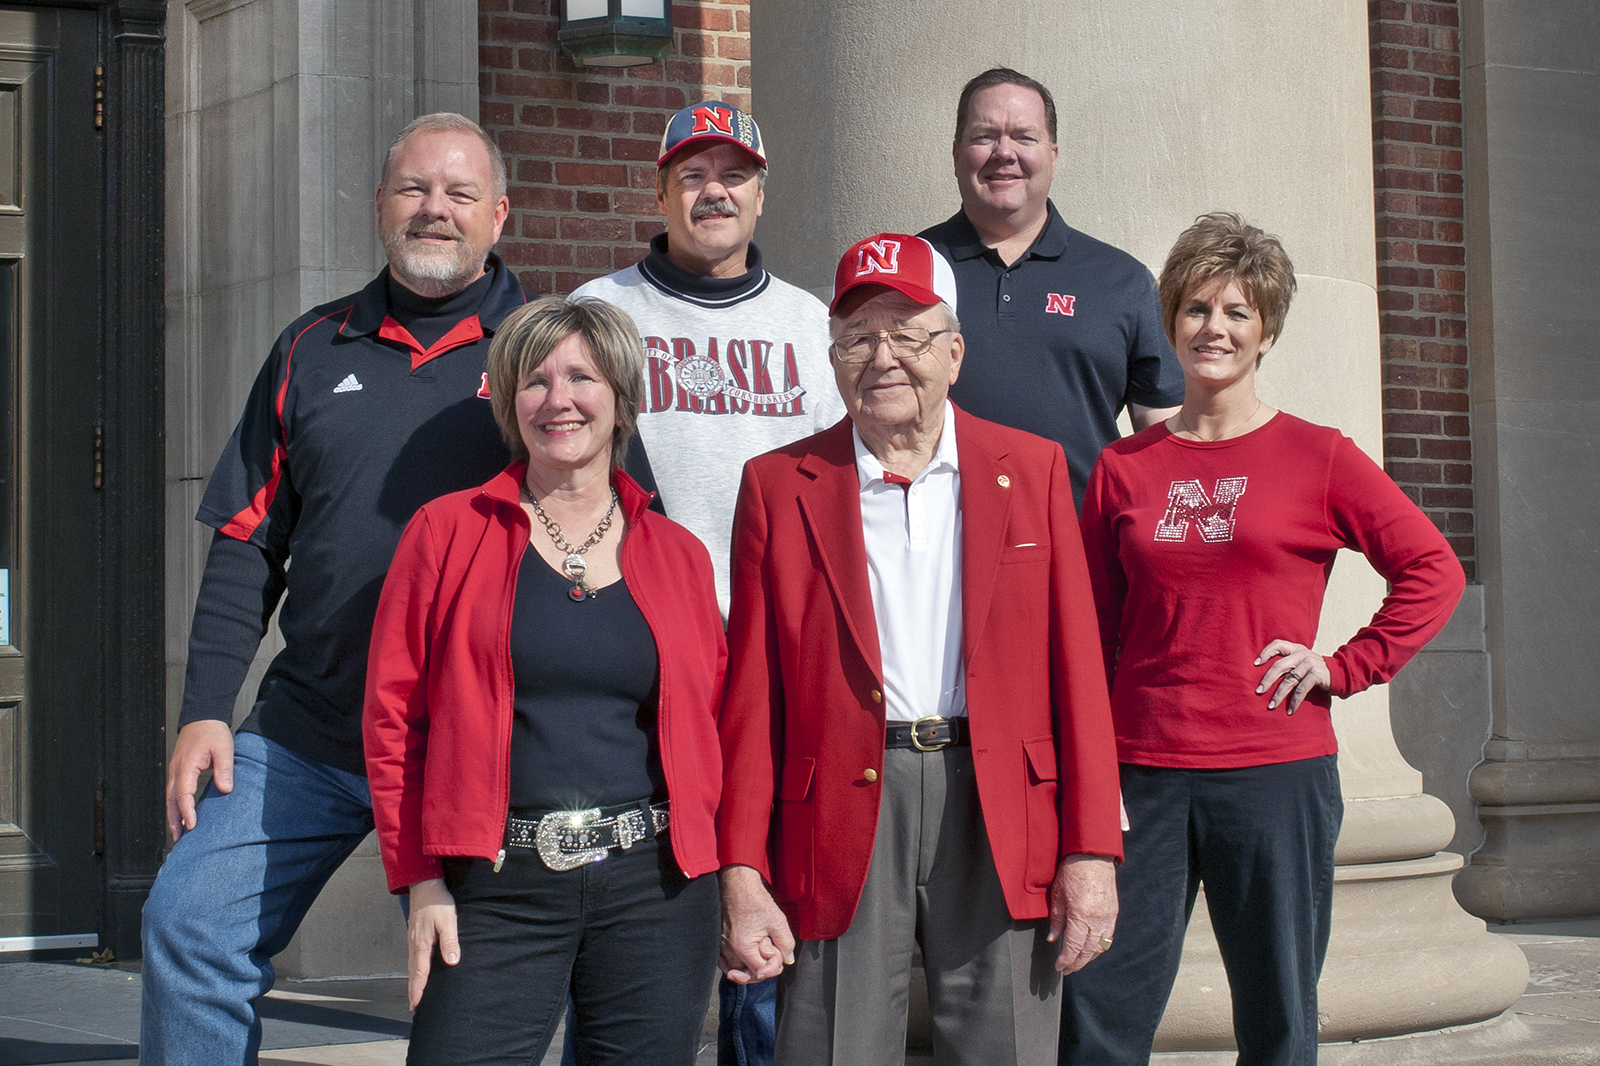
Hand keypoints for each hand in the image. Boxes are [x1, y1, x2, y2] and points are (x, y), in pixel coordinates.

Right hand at [165, 720, 234, 841]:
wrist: (202, 717)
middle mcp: (176, 770)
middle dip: (174, 820)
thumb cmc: (212, 732)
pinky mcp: (178, 771)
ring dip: (173, 815)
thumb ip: (224, 769)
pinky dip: (175, 806)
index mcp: (186, 766)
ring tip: (178, 833)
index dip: (187, 811)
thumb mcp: (224, 748)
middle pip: (171, 800)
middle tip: (179, 839)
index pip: (183, 794)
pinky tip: (181, 815)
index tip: (192, 826)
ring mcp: (174, 771)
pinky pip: (173, 792)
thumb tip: (225, 789)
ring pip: (169, 798)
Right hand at [406, 878, 458, 1009]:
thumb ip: (450, 941)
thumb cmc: (437, 901)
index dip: (418, 990)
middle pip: (412, 972)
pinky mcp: (415, 933)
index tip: (415, 1005)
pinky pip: (413, 956)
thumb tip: (452, 961)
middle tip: (414, 1006)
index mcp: (422, 944)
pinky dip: (414, 968)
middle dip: (413, 990)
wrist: (425, 883)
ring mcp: (413, 939)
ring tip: (416, 993)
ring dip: (414, 980)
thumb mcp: (448, 920)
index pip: (419, 972)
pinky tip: (419, 970)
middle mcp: (414, 944)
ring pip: (412, 965)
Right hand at [718, 865, 795, 982]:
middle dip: (763, 968)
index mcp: (742, 947)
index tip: (780, 952)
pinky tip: (746, 958)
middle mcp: (728, 950)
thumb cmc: (756, 900)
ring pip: (735, 970)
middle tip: (772, 954)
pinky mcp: (717, 941)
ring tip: (761, 957)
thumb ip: (786, 943)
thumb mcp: (778, 921)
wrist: (737, 884)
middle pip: (747, 975)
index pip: (761, 972)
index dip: (774, 965)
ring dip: (749, 968)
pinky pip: (725, 963)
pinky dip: (736, 964)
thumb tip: (788, 960)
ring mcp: (720, 946)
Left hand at [1047, 853, 1117, 973]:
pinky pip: (1108, 937)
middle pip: (1088, 951)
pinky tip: (1092, 950)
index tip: (1059, 968)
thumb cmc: (1072, 871)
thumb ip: (1057, 919)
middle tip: (1067, 971)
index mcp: (1081, 915)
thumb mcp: (1058, 894)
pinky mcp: (1113, 913)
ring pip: (1100, 947)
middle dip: (1077, 964)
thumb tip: (1054, 938)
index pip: (1074, 947)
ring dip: (1089, 958)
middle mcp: (1097, 920)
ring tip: (1078, 963)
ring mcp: (1108, 917)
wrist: (1093, 856)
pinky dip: (1099, 947)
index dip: (1066, 960)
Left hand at [1255, 640, 1330, 713]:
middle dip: (1267, 680)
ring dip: (1278, 695)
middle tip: (1258, 691)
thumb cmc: (1315, 671)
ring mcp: (1310, 663)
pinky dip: (1294, 701)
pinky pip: (1301, 690)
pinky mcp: (1317, 675)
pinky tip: (1290, 710)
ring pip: (1288, 680)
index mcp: (1296, 649)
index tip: (1255, 664)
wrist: (1341, 674)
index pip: (1278, 644)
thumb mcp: (1301, 663)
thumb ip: (1288, 664)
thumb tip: (1265, 678)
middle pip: (1279, 666)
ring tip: (1271, 706)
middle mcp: (1302, 654)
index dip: (1265, 652)